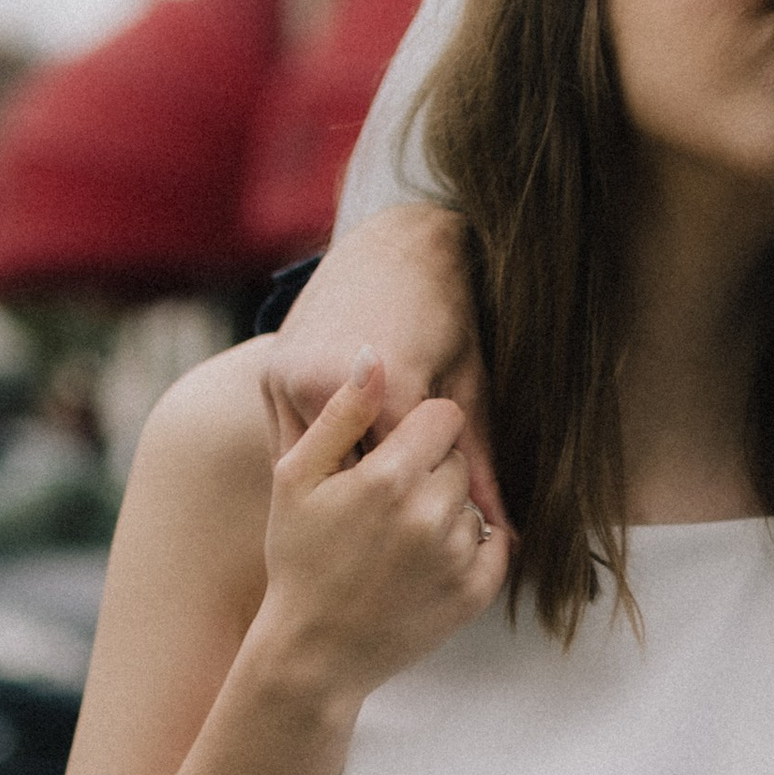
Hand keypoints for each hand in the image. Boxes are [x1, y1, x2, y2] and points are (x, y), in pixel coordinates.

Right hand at [249, 359, 509, 706]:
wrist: (314, 653)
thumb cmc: (299, 560)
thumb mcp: (297, 480)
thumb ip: (339, 415)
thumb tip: (374, 354)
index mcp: (388, 478)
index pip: (444, 416)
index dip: (419, 429)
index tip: (394, 452)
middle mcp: (430, 514)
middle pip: (460, 457)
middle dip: (432, 469)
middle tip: (390, 503)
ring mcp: (457, 556)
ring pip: (474, 500)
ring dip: (448, 510)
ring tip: (401, 539)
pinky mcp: (476, 591)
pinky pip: (495, 541)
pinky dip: (470, 546)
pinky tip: (427, 560)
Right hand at [267, 206, 500, 526]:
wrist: (395, 247)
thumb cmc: (444, 314)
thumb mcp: (466, 386)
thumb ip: (476, 460)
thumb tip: (504, 527)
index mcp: (387, 387)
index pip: (406, 476)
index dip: (428, 491)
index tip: (441, 498)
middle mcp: (327, 381)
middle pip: (357, 473)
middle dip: (384, 491)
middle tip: (408, 501)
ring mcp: (287, 376)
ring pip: (320, 462)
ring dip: (346, 480)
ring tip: (377, 490)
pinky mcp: (269, 375)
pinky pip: (295, 444)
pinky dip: (320, 460)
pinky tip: (345, 472)